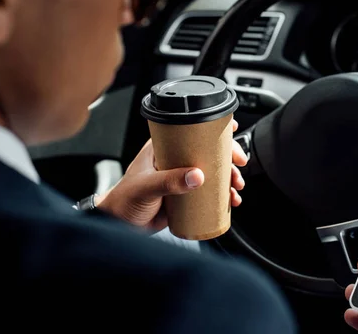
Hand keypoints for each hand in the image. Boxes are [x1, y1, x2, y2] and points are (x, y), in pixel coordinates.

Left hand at [97, 119, 248, 230]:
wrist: (119, 225)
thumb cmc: (124, 200)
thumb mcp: (146, 187)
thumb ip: (169, 181)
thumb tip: (197, 176)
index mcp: (163, 149)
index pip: (191, 132)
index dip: (213, 131)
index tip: (231, 132)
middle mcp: (175, 161)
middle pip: (209, 152)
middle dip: (228, 158)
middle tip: (239, 166)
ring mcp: (182, 179)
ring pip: (212, 173)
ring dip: (228, 178)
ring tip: (236, 189)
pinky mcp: (186, 197)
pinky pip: (209, 193)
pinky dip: (222, 196)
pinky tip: (230, 202)